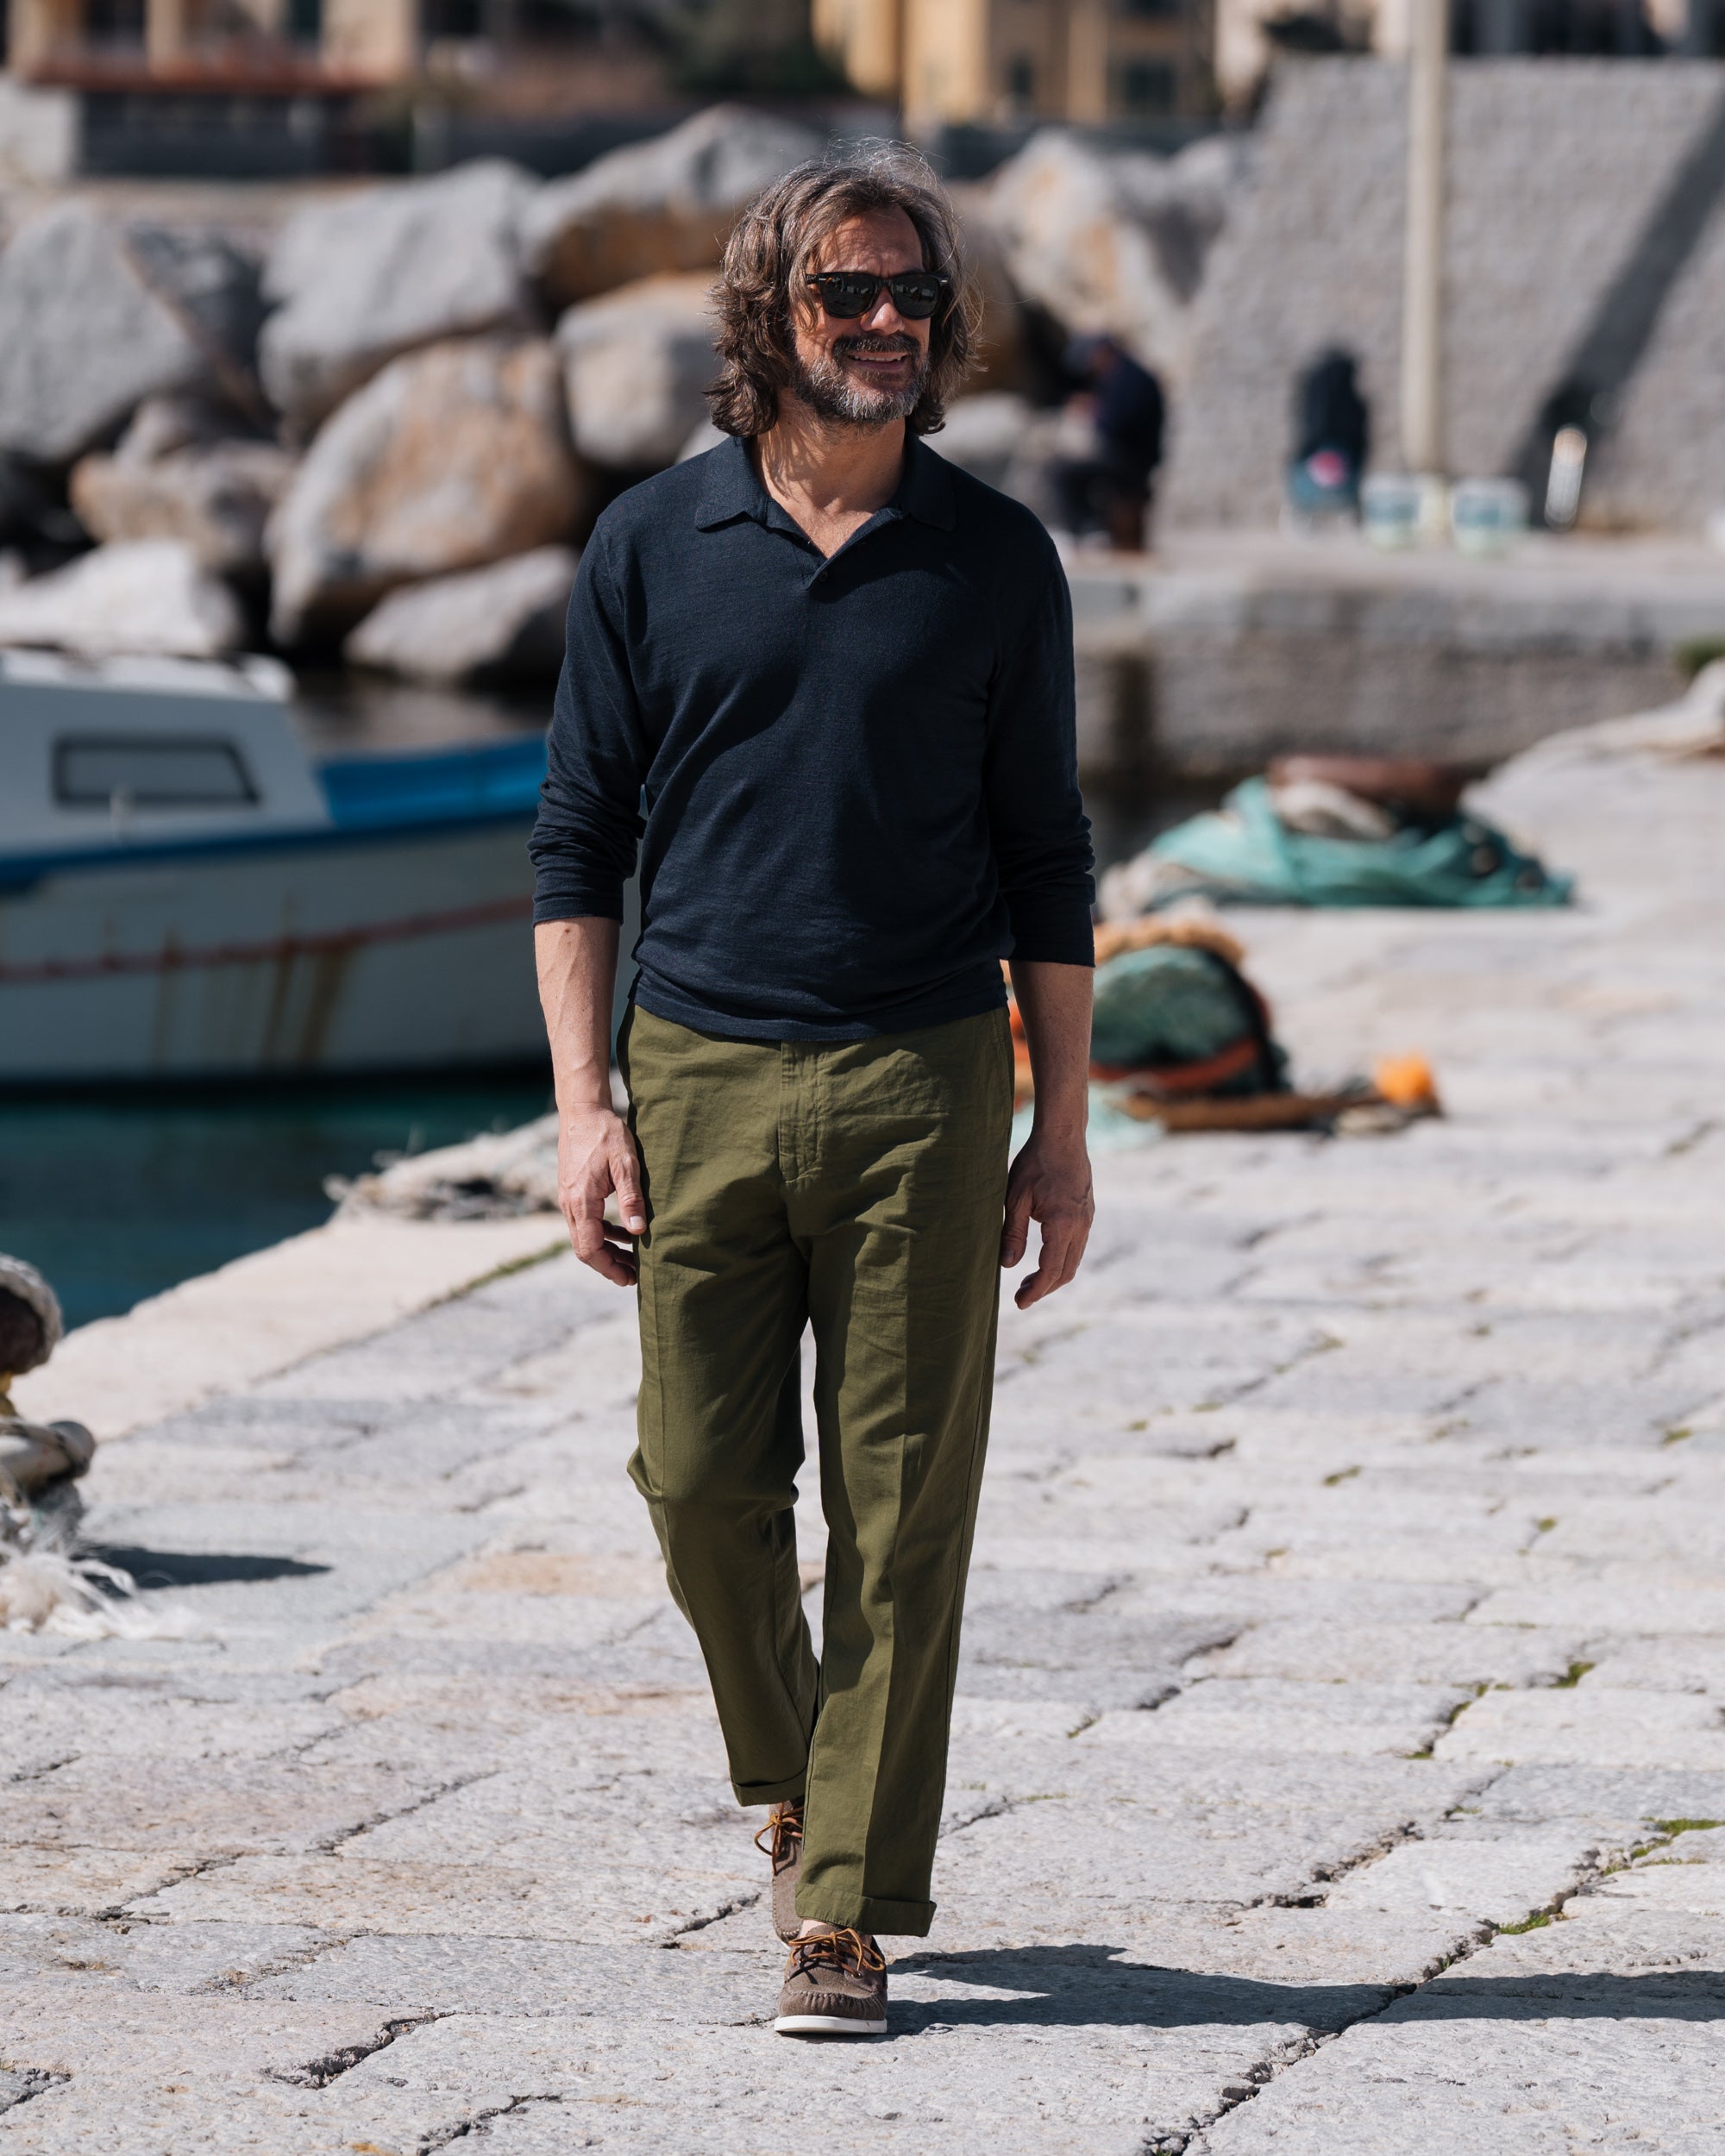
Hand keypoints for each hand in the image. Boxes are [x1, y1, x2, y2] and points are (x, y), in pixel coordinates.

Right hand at [557, 1104, 645, 1286]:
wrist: (582, 1111)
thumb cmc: (605, 1134)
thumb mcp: (626, 1164)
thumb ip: (631, 1198)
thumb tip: (638, 1231)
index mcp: (581, 1201)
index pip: (589, 1248)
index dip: (608, 1267)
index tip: (629, 1278)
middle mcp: (569, 1204)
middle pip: (584, 1248)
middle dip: (609, 1264)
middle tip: (635, 1275)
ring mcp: (568, 1199)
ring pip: (584, 1236)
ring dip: (606, 1250)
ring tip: (632, 1259)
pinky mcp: (572, 1192)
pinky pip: (584, 1222)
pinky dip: (602, 1232)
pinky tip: (622, 1232)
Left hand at [1000, 1125, 1092, 1308]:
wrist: (1063, 1135)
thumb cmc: (1035, 1163)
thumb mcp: (1016, 1198)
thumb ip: (1012, 1234)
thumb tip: (1007, 1266)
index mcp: (1063, 1225)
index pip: (1051, 1271)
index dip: (1035, 1291)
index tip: (1020, 1303)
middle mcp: (1081, 1226)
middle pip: (1066, 1271)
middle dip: (1044, 1288)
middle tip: (1021, 1296)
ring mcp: (1087, 1219)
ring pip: (1074, 1259)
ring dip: (1053, 1275)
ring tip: (1030, 1281)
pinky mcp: (1087, 1212)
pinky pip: (1077, 1245)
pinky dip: (1061, 1259)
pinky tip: (1044, 1256)